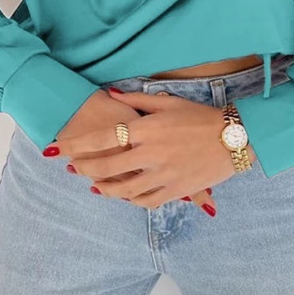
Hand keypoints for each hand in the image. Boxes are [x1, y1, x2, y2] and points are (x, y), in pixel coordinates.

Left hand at [51, 88, 219, 212]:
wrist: (234, 138)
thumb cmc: (200, 116)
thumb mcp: (168, 102)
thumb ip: (137, 100)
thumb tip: (112, 94)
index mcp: (147, 129)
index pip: (102, 139)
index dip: (76, 145)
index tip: (59, 148)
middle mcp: (151, 154)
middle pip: (105, 167)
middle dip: (83, 168)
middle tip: (70, 168)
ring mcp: (163, 175)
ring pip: (122, 189)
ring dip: (102, 188)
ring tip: (92, 184)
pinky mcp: (175, 191)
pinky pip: (145, 200)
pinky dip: (128, 199)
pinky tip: (120, 195)